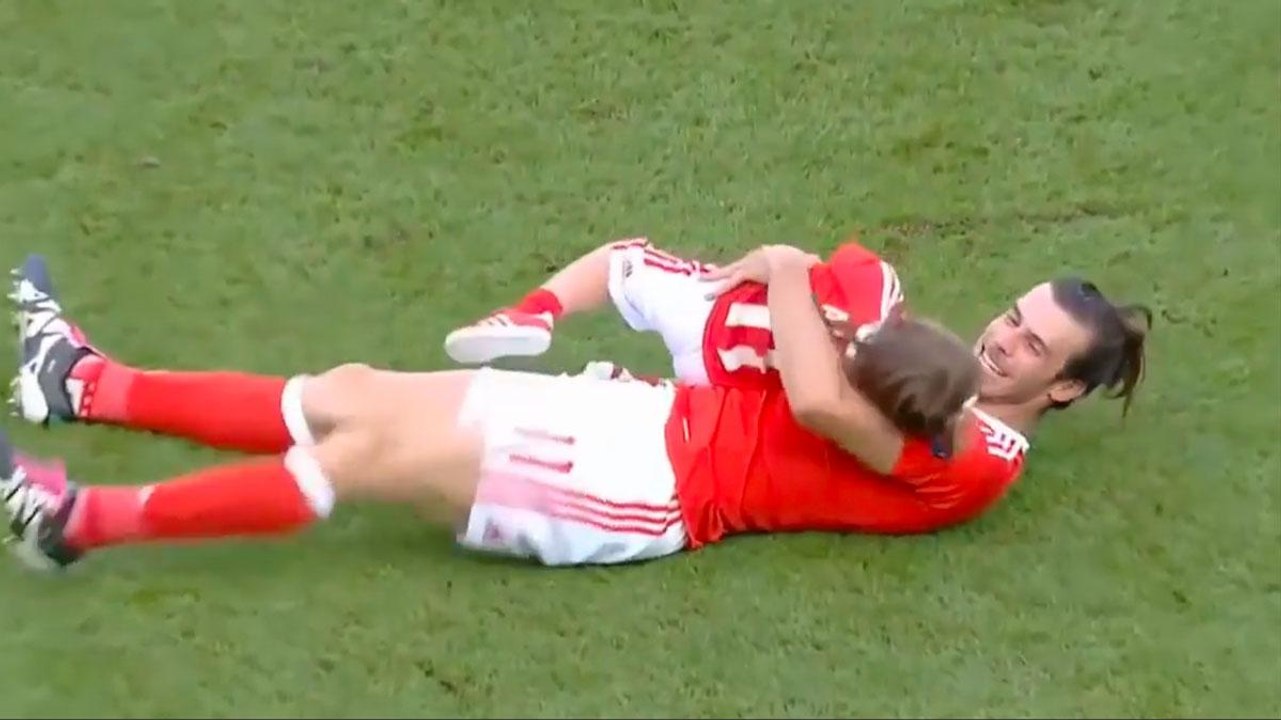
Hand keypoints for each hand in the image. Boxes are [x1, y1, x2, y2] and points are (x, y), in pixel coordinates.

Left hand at [700, 245, 819, 298]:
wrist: (796, 263)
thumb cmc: (806, 265)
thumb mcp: (811, 268)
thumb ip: (815, 271)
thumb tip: (823, 274)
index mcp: (774, 255)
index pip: (758, 262)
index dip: (751, 266)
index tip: (745, 270)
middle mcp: (759, 256)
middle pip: (740, 264)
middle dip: (728, 269)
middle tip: (714, 272)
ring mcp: (752, 263)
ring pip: (730, 271)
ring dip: (716, 277)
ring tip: (701, 280)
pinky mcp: (747, 271)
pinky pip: (730, 282)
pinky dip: (720, 289)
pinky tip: (708, 295)